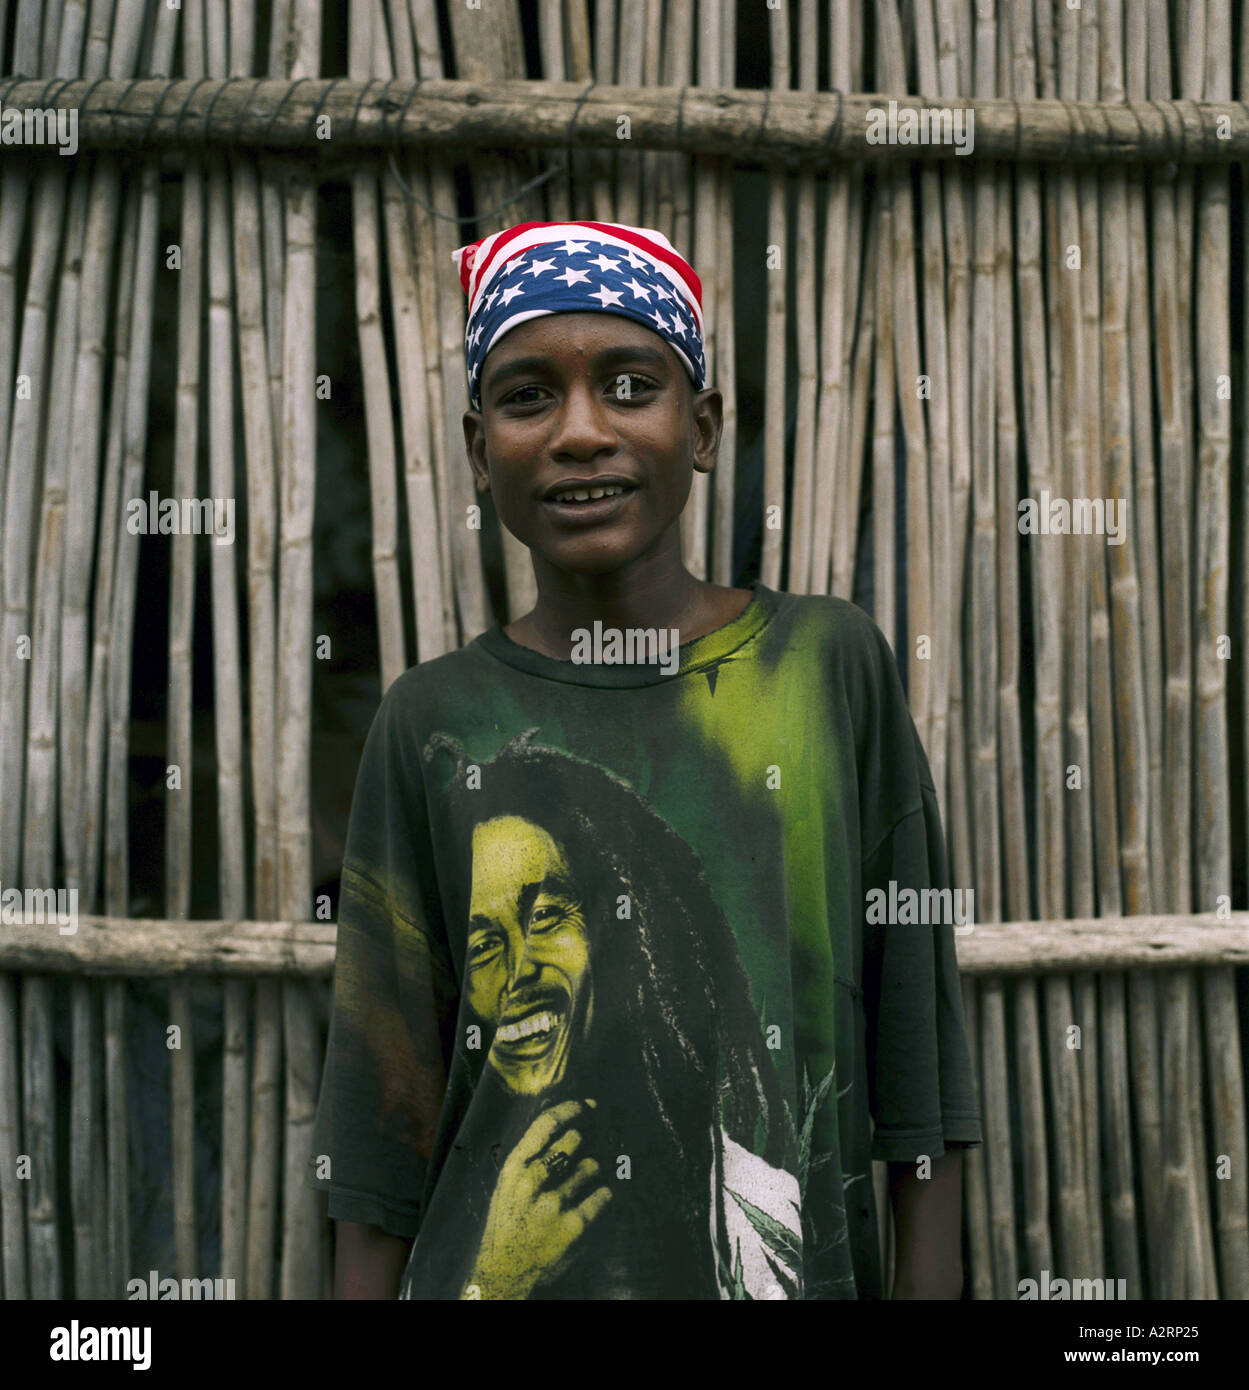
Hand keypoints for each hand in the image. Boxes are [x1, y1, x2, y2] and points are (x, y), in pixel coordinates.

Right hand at [464, 1099, 611, 1298]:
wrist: (503, 1273)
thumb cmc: (507, 1224)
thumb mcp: (507, 1186)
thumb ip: (529, 1158)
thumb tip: (564, 1127)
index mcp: (513, 1167)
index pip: (546, 1124)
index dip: (571, 1109)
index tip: (587, 1106)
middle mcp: (532, 1181)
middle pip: (573, 1141)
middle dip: (581, 1146)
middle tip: (580, 1155)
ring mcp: (553, 1203)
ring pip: (591, 1166)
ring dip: (591, 1172)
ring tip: (581, 1184)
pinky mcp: (574, 1225)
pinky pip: (601, 1195)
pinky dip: (602, 1195)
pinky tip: (594, 1200)